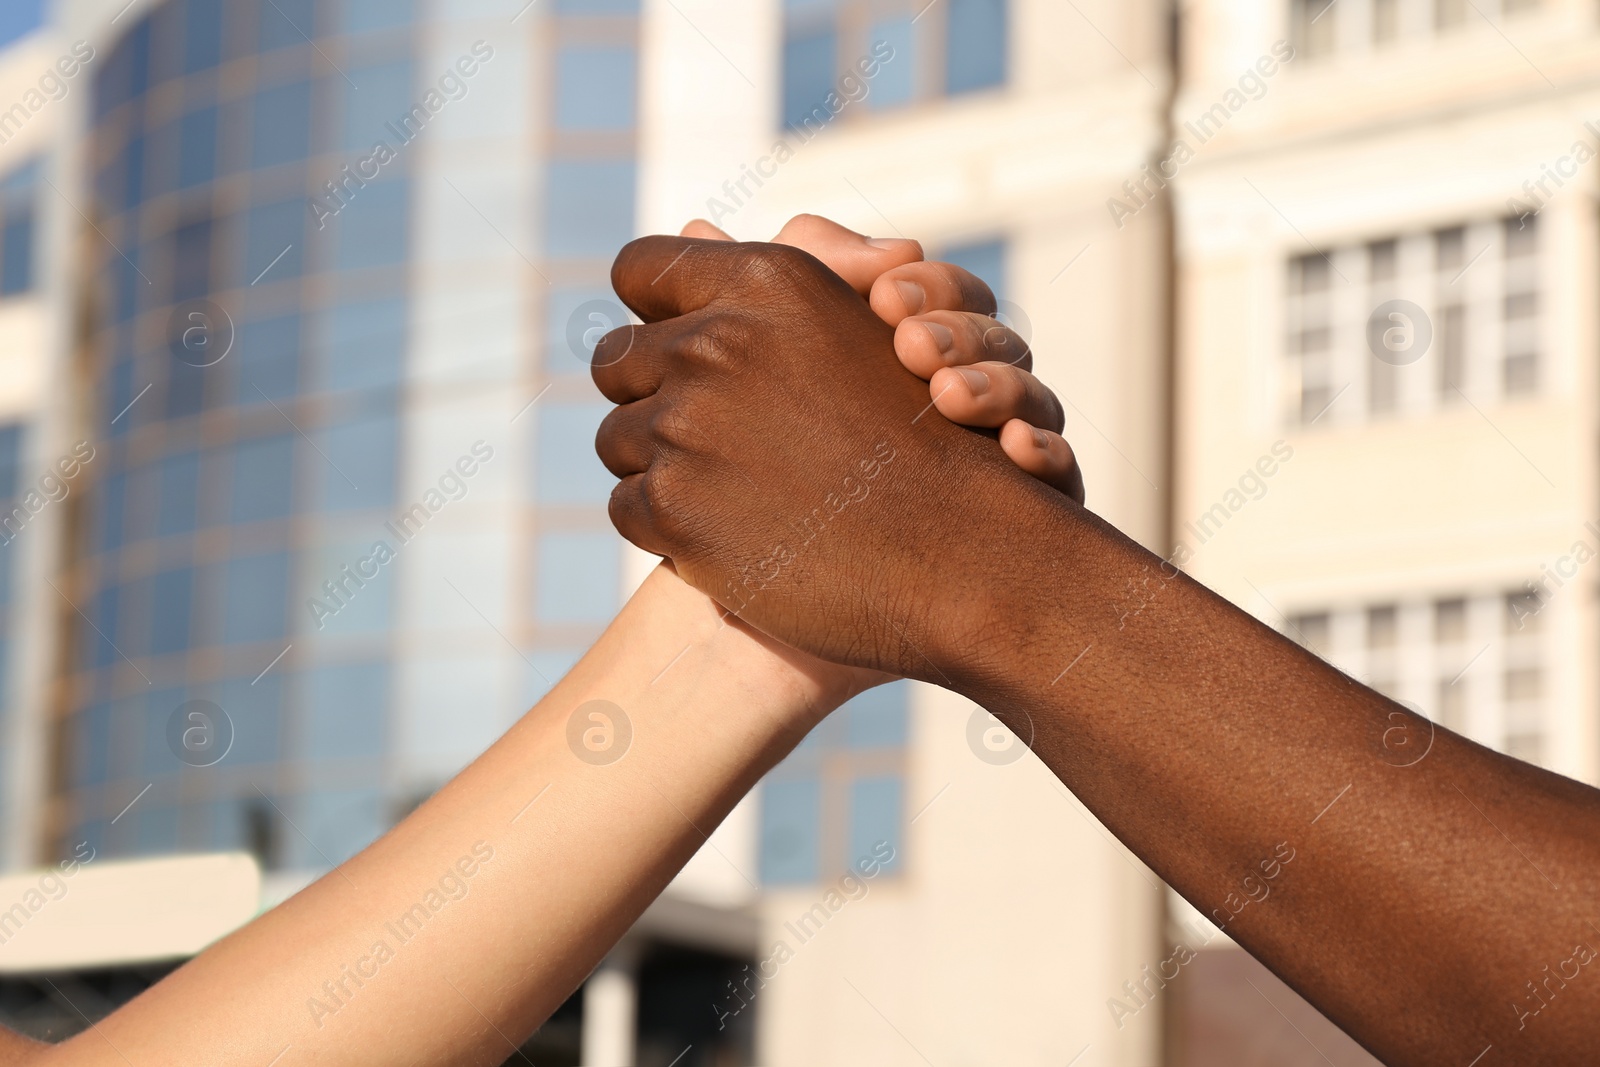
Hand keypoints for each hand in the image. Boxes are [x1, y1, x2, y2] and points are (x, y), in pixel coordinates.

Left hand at [594, 236, 1062, 680]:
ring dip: (661, 462)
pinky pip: (626, 506)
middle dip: (652, 392)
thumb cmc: (926, 443)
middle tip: (709, 433)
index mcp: (764, 281)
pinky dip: (667, 525)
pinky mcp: (674, 511)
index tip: (675, 343)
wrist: (963, 559)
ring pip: (616, 437)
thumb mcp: (859, 329)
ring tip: (732, 490)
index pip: (642, 269)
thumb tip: (690, 227)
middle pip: (615, 358)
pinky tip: (729, 533)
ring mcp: (689, 428)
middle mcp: (717, 343)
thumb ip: (772, 274)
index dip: (654, 308)